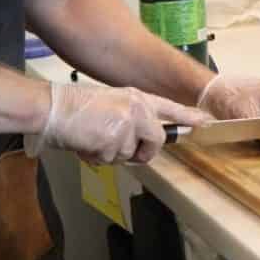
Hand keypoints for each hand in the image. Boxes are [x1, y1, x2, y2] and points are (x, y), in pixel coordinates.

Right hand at [25, 82, 207, 164]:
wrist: (53, 108)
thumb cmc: (76, 107)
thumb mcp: (111, 104)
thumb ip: (129, 119)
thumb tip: (136, 143)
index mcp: (137, 98)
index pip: (170, 108)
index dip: (188, 117)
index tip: (206, 122)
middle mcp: (137, 109)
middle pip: (156, 139)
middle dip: (142, 152)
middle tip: (120, 150)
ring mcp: (128, 123)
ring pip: (130, 154)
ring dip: (111, 154)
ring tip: (92, 138)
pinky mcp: (115, 138)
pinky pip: (112, 160)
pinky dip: (97, 158)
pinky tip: (85, 143)